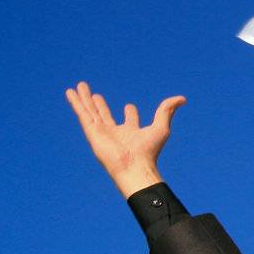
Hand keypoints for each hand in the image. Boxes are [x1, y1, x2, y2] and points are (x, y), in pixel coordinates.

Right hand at [64, 81, 185, 198]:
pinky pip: (82, 114)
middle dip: (98, 104)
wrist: (133, 167)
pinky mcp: (92, 133)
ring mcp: (102, 132)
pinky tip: (70, 93)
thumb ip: (167, 111)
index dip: (130, 112)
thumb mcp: (161, 127)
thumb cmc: (148, 151)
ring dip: (84, 99)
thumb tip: (182, 98)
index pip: (129, 119)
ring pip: (90, 112)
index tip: (129, 107)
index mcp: (131, 132)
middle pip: (104, 114)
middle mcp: (115, 132)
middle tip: (94, 94)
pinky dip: (76, 103)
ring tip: (79, 86)